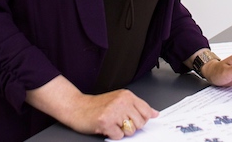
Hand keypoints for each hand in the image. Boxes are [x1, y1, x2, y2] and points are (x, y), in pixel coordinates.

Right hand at [26, 76, 158, 139]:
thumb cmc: (97, 105)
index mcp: (127, 96)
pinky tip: (106, 127)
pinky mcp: (106, 122)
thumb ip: (137, 106)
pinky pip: (119, 136)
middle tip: (119, 121)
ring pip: (131, 130)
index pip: (146, 111)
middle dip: (131, 126)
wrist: (76, 107)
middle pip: (140, 123)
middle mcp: (122, 102)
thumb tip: (155, 113)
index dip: (141, 119)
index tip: (133, 119)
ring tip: (113, 124)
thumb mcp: (119, 100)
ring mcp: (114, 112)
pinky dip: (113, 135)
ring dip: (122, 131)